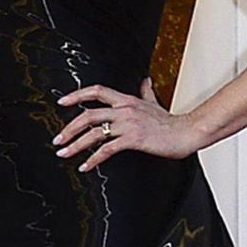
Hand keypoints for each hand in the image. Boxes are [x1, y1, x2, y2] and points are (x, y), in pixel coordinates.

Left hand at [55, 80, 199, 172]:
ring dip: (75, 144)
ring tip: (64, 153)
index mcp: (127, 100)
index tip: (62, 102)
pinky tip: (85, 166)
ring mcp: (128, 125)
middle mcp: (124, 110)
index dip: (77, 95)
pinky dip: (93, 159)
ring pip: (94, 133)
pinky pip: (107, 149)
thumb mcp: (155, 103)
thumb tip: (145, 81)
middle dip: (69, 128)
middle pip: (88, 115)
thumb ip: (146, 92)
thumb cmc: (172, 122)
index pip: (96, 91)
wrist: (187, 132)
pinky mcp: (133, 140)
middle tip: (58, 139)